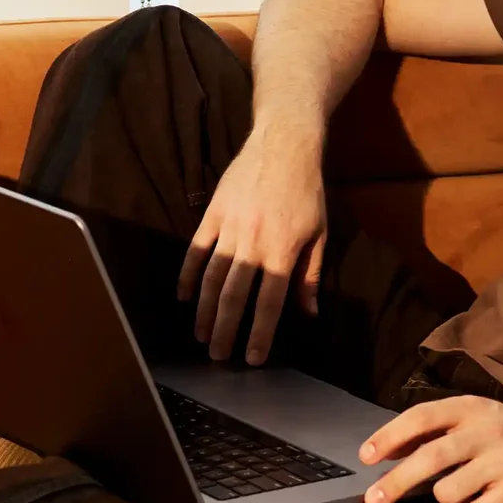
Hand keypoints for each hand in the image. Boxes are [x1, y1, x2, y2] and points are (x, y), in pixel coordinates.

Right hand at [177, 127, 328, 364]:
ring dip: (203, 310)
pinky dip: (187, 275)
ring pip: (211, 277)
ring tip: (200, 335)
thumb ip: (310, 275)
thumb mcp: (319, 234)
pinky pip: (196, 250)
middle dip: (224, 330)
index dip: (259, 332)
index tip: (252, 358)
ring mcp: (229, 228)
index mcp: (282, 251)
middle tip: (218, 357)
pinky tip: (183, 297)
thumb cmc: (307, 192)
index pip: (268, 302)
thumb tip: (309, 313)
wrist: (284, 145)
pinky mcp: (213, 214)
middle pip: (234, 296)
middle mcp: (252, 243)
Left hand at [359, 396, 502, 502]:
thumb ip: (434, 433)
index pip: (421, 418)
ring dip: (442, 499)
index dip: (390, 436)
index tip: (366, 457)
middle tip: (373, 501)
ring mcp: (502, 461)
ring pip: (448, 491)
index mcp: (469, 409)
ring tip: (456, 495)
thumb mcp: (474, 420)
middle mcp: (485, 431)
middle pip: (430, 457)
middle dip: (396, 482)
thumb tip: (386, 451)